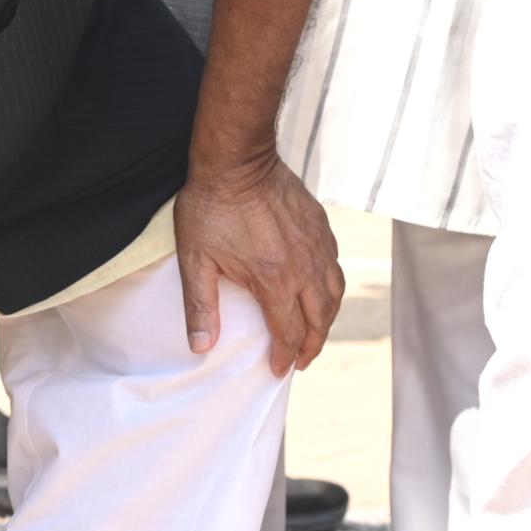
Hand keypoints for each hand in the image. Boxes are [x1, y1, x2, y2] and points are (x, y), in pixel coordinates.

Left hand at [175, 151, 342, 371]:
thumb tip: (201, 347)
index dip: (284, 357)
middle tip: (301, 362)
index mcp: (274, 280)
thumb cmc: (211, 208)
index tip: (278, 371)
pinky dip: (333, 289)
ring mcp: (317, 245)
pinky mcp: (321, 226)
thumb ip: (200, 306)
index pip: (288, 332)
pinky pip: (335, 266)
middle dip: (312, 346)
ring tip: (315, 334)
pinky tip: (322, 292)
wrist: (237, 160)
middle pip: (319, 319)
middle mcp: (304, 267)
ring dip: (327, 320)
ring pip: (334, 294)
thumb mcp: (195, 261)